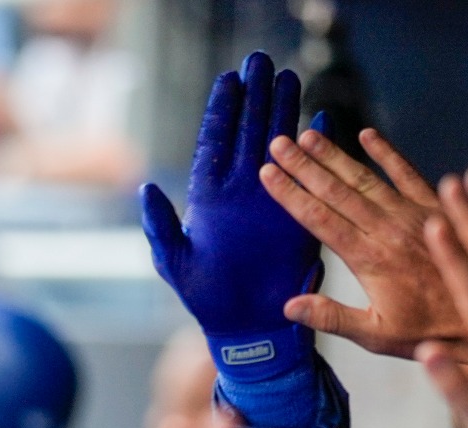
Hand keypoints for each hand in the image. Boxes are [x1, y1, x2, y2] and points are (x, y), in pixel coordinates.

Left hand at [141, 52, 316, 379]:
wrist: (248, 326)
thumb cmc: (205, 298)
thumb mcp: (174, 261)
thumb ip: (160, 225)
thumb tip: (145, 187)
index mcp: (209, 196)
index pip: (215, 141)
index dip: (222, 109)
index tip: (228, 78)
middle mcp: (240, 190)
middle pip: (248, 131)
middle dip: (255, 95)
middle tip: (261, 60)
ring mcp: (271, 199)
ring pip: (278, 145)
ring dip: (283, 110)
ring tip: (290, 76)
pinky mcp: (299, 212)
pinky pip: (310, 174)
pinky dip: (317, 148)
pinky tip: (321, 120)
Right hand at [262, 126, 467, 362]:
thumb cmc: (429, 332)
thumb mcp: (377, 335)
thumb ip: (333, 318)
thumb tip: (289, 306)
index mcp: (369, 259)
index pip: (320, 219)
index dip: (291, 194)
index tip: (268, 173)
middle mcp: (389, 230)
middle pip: (338, 191)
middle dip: (305, 165)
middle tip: (279, 141)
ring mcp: (414, 215)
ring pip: (367, 178)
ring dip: (336, 155)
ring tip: (308, 135)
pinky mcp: (437, 208)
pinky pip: (409, 174)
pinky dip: (388, 153)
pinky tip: (368, 134)